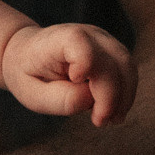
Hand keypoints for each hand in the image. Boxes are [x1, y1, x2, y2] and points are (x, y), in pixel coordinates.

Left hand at [0, 19, 136, 126]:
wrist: (27, 54)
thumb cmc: (28, 75)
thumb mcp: (33, 94)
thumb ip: (61, 99)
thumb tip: (91, 100)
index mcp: (59, 39)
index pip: (80, 45)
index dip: (85, 64)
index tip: (76, 83)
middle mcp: (86, 34)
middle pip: (113, 60)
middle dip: (112, 96)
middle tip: (99, 121)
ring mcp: (102, 39)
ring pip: (127, 65)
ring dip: (124, 97)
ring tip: (110, 119)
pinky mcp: (111, 49)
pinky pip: (128, 70)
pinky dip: (125, 93)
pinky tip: (114, 111)